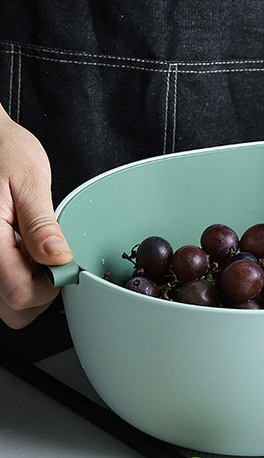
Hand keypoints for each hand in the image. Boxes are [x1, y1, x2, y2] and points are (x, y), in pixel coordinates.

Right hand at [0, 110, 71, 328]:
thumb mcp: (29, 181)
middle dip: (40, 291)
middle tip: (52, 259)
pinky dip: (18, 272)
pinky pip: (2, 281)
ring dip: (28, 283)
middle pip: (12, 307)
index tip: (64, 264)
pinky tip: (25, 247)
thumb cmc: (3, 150)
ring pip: (5, 299)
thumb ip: (41, 224)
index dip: (49, 287)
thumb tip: (58, 258)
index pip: (19, 294)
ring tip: (36, 248)